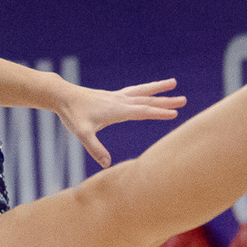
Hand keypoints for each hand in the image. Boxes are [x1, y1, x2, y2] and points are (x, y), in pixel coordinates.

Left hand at [54, 78, 184, 168]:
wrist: (62, 96)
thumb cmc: (72, 114)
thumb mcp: (82, 133)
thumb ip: (95, 148)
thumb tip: (106, 164)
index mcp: (116, 110)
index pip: (142, 111)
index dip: (158, 113)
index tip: (175, 113)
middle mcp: (119, 101)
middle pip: (146, 100)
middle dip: (165, 101)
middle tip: (184, 99)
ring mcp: (116, 96)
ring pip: (142, 92)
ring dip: (158, 88)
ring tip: (173, 83)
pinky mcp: (112, 95)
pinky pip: (134, 91)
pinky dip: (145, 89)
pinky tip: (149, 90)